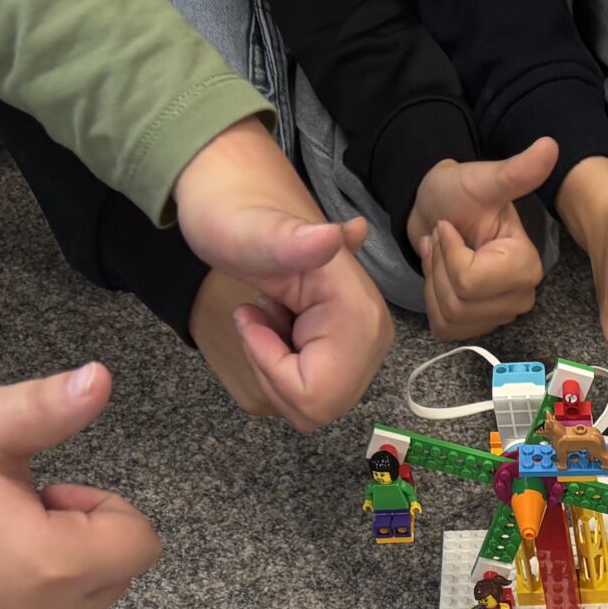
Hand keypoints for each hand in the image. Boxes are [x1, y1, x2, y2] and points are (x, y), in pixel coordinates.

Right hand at [0, 371, 160, 608]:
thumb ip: (56, 406)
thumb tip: (102, 378)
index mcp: (45, 566)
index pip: (139, 546)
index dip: (104, 507)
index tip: (49, 488)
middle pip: (116, 579)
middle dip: (85, 538)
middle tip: (19, 504)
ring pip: (81, 606)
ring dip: (59, 566)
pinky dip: (29, 594)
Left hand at [171, 120, 394, 430]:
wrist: (238, 200)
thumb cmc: (234, 216)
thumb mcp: (252, 231)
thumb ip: (294, 240)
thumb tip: (343, 233)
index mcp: (360, 316)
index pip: (316, 397)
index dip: (272, 369)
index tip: (254, 316)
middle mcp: (372, 336)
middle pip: (319, 407)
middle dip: (275, 373)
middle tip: (260, 318)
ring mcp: (364, 345)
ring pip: (316, 404)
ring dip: (278, 370)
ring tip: (270, 317)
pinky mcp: (350, 348)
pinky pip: (315, 390)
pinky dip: (284, 367)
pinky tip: (279, 325)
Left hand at [410, 139, 558, 339]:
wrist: (437, 209)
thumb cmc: (458, 193)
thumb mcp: (483, 180)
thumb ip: (516, 172)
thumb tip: (551, 145)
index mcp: (526, 266)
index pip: (469, 282)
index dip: (449, 253)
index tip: (450, 228)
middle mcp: (520, 296)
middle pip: (460, 303)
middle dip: (440, 268)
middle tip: (443, 241)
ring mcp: (499, 315)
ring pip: (450, 317)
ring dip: (434, 281)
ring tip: (441, 254)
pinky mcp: (477, 326)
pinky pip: (444, 328)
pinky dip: (432, 301)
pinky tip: (441, 275)